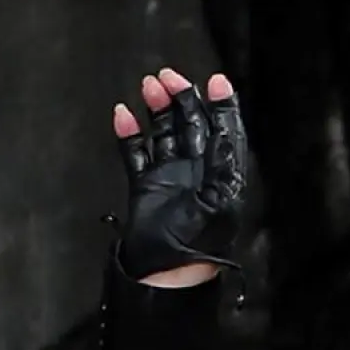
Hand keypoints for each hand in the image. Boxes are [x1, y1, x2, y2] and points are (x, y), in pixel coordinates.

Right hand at [111, 68, 247, 284]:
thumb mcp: (221, 199)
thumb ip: (222, 161)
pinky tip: (123, 114)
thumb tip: (224, 127)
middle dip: (182, 97)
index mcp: (222, 174)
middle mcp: (197, 172)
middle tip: (168, 78)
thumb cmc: (199, 242)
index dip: (223, 105)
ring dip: (157, 108)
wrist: (166, 272)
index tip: (216, 81)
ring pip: (163, 132)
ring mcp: (169, 177)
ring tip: (149, 87)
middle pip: (191, 123)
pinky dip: (129, 133)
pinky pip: (135, 153)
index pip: (225, 130)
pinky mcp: (145, 186)